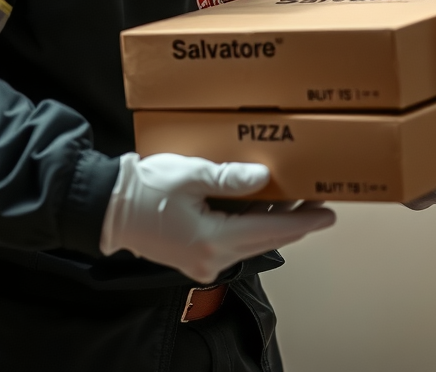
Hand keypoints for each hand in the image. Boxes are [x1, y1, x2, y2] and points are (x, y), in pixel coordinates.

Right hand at [99, 153, 335, 282]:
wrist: (107, 207)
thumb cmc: (144, 188)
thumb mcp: (191, 174)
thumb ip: (229, 177)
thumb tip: (263, 177)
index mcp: (213, 241)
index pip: (271, 231)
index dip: (303, 222)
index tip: (328, 214)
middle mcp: (212, 259)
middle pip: (264, 239)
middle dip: (293, 220)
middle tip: (316, 199)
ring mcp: (202, 262)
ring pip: (250, 240)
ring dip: (272, 221)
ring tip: (293, 197)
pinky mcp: (194, 256)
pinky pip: (232, 241)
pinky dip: (250, 223)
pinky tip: (258, 203)